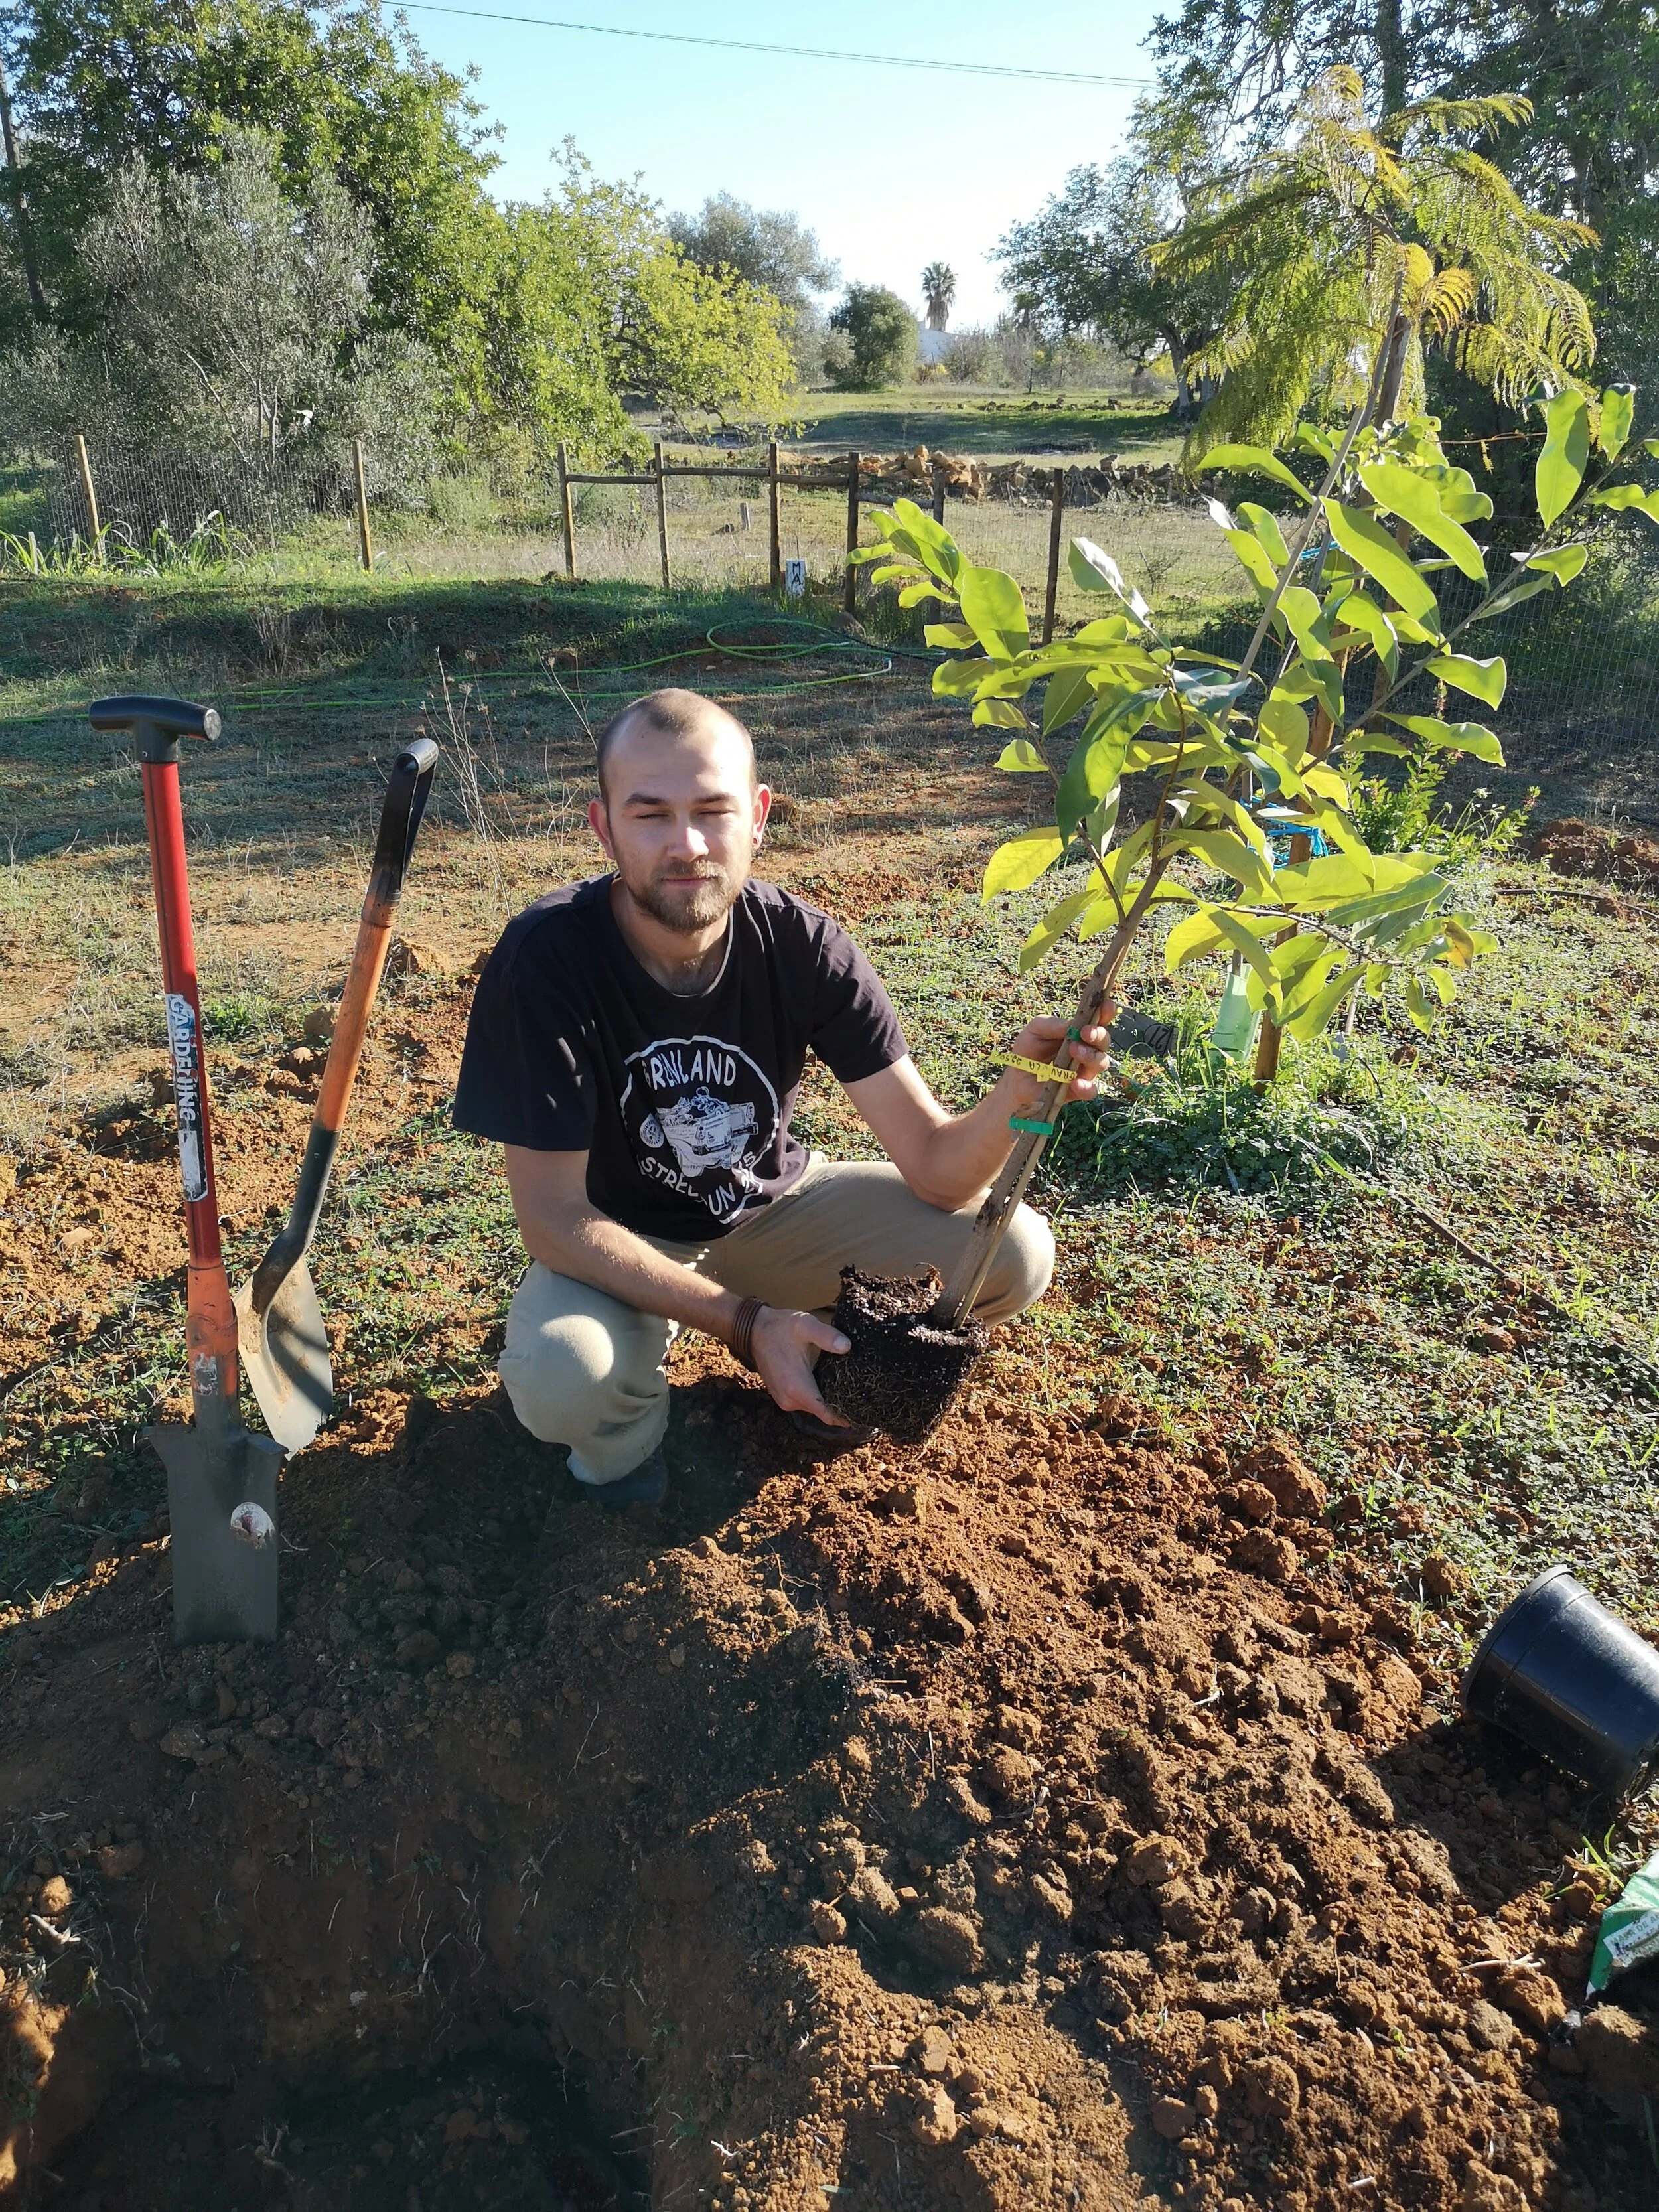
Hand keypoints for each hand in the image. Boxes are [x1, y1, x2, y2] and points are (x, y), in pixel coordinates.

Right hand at [750, 1306, 851, 1425]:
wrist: (754, 1330)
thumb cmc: (780, 1328)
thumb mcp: (805, 1326)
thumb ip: (826, 1336)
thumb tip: (846, 1346)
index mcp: (798, 1389)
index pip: (827, 1415)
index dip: (846, 1417)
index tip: (862, 1413)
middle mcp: (790, 1400)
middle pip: (822, 1412)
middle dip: (839, 1406)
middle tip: (860, 1394)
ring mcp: (784, 1400)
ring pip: (813, 1407)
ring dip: (826, 1400)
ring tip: (846, 1387)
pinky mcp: (781, 1396)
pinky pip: (803, 1402)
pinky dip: (815, 1396)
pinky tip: (826, 1382)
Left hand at [1005, 1010, 1114, 1109]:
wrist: (1015, 1077)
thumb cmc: (1029, 1049)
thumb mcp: (1035, 1030)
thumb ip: (1052, 1024)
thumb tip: (1072, 1024)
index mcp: (1079, 1032)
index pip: (1099, 1020)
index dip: (1106, 1012)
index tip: (1106, 1005)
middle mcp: (1087, 1050)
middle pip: (1103, 1042)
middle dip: (1098, 1035)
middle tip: (1085, 1032)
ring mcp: (1084, 1071)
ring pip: (1101, 1063)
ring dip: (1091, 1056)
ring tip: (1074, 1050)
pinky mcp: (1078, 1091)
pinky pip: (1090, 1090)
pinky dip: (1085, 1086)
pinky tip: (1075, 1082)